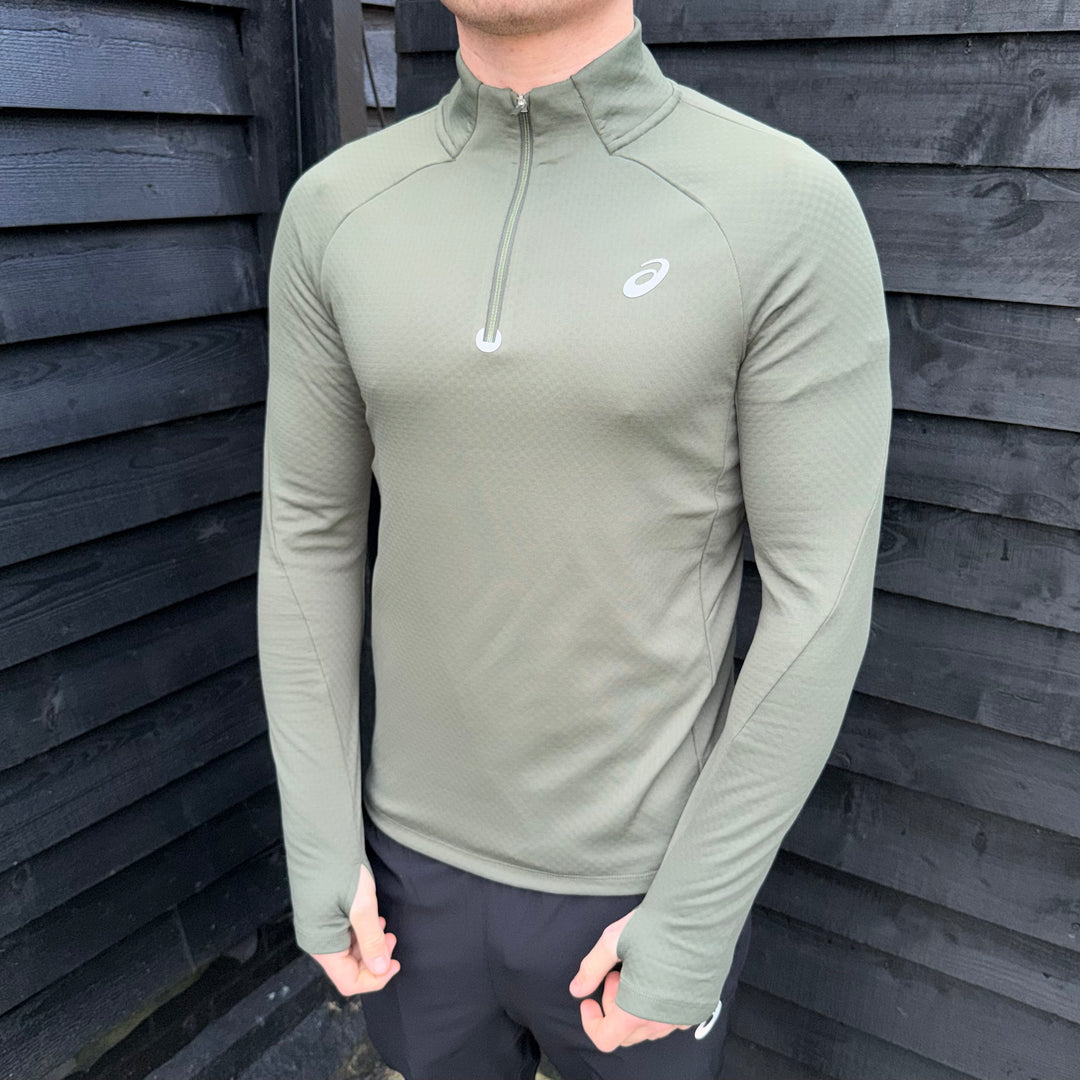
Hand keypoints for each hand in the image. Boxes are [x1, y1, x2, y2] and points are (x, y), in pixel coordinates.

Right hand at [311, 864, 400, 995]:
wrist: (321, 835)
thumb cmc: (338, 866)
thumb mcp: (362, 905)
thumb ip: (371, 940)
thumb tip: (380, 969)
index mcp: (321, 944)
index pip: (348, 982)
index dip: (375, 978)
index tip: (395, 961)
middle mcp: (316, 939)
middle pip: (348, 968)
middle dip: (374, 958)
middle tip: (392, 937)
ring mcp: (318, 925)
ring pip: (347, 951)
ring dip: (368, 943)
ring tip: (383, 924)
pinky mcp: (322, 912)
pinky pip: (342, 934)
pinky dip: (360, 931)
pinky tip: (372, 917)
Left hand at [567, 908, 691, 1051]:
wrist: (700, 912)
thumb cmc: (655, 925)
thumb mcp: (613, 941)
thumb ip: (591, 969)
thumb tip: (577, 989)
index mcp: (637, 1011)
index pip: (606, 1039)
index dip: (591, 1022)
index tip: (590, 999)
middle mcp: (663, 1021)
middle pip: (627, 1033)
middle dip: (613, 1007)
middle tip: (615, 973)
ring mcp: (684, 1015)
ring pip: (649, 1027)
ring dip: (635, 1007)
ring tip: (637, 970)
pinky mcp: (701, 1005)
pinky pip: (672, 1018)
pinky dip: (658, 1006)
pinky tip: (658, 976)